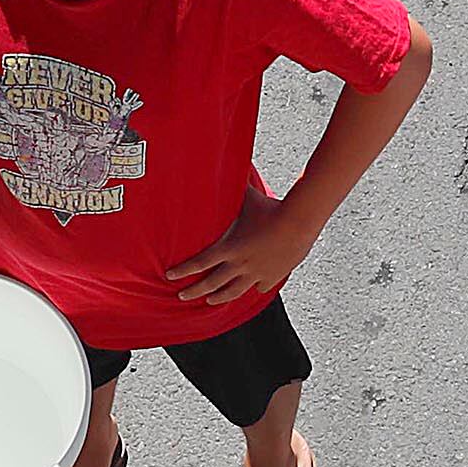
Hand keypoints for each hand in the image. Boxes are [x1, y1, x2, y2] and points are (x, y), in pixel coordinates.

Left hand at [164, 190, 316, 307]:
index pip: (199, 263)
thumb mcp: (247, 196)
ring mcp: (256, 273)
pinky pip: (259, 287)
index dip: (182, 271)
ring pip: (233, 292)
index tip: (170, 276)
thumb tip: (221, 165)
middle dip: (193, 291)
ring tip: (209, 301)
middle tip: (182, 295)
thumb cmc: (271, 207)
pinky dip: (254, 288)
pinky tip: (251, 289)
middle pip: (211, 284)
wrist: (298, 222)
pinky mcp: (272, 276)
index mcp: (229, 247)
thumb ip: (232, 186)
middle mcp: (240, 264)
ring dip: (218, 297)